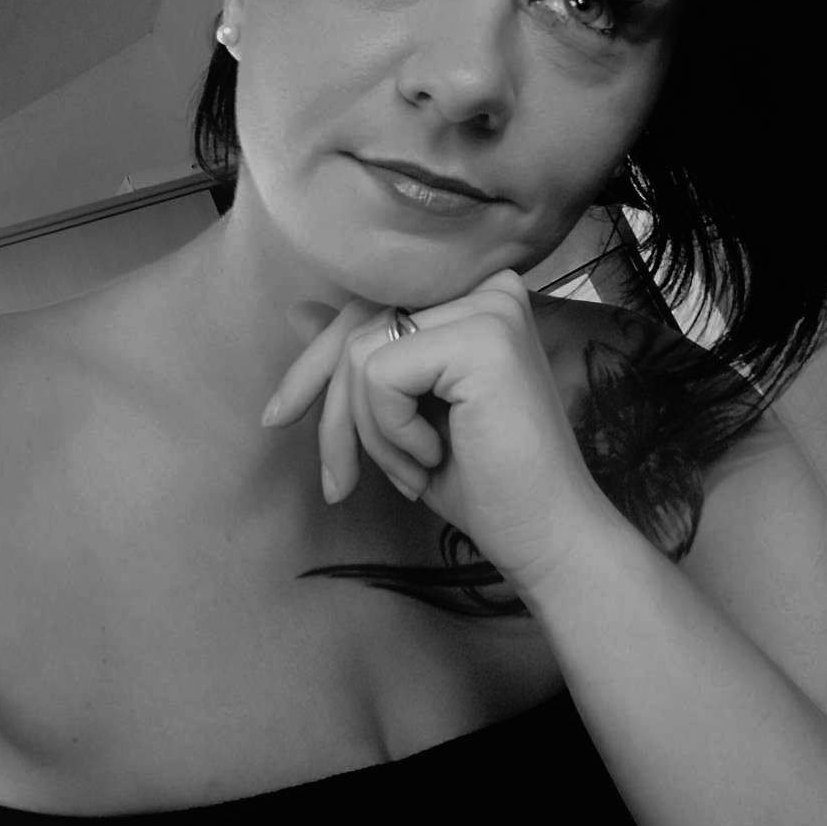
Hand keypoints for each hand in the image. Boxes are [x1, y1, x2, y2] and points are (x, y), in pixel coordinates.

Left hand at [261, 268, 610, 596]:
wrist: (549, 538)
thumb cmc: (484, 482)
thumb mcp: (402, 415)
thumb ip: (359, 356)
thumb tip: (297, 309)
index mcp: (475, 296)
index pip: (369, 308)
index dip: (317, 365)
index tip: (278, 418)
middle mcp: (487, 287)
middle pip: (358, 325)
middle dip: (330, 408)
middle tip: (335, 483)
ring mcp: (489, 306)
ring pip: (361, 353)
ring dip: (369, 433)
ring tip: (413, 473)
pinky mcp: (482, 337)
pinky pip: (380, 374)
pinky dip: (390, 432)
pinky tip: (434, 459)